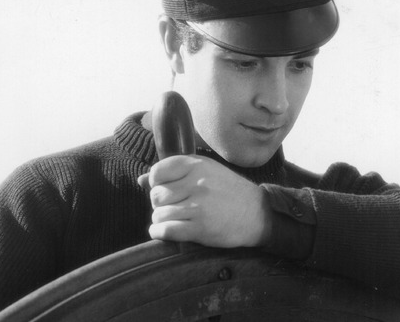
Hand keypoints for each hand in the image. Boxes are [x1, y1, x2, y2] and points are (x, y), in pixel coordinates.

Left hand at [137, 155, 270, 247]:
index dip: (155, 183)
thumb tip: (141, 179)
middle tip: (172, 207)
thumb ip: (174, 173)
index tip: (165, 189)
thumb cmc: (229, 191)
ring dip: (161, 220)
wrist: (258, 213)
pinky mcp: (200, 228)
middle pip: (156, 195)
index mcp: (197, 165)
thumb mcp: (206, 172)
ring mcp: (198, 206)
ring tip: (173, 219)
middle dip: (159, 204)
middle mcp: (196, 183)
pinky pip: (166, 230)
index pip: (158, 172)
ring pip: (159, 214)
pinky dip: (159, 233)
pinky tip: (164, 232)